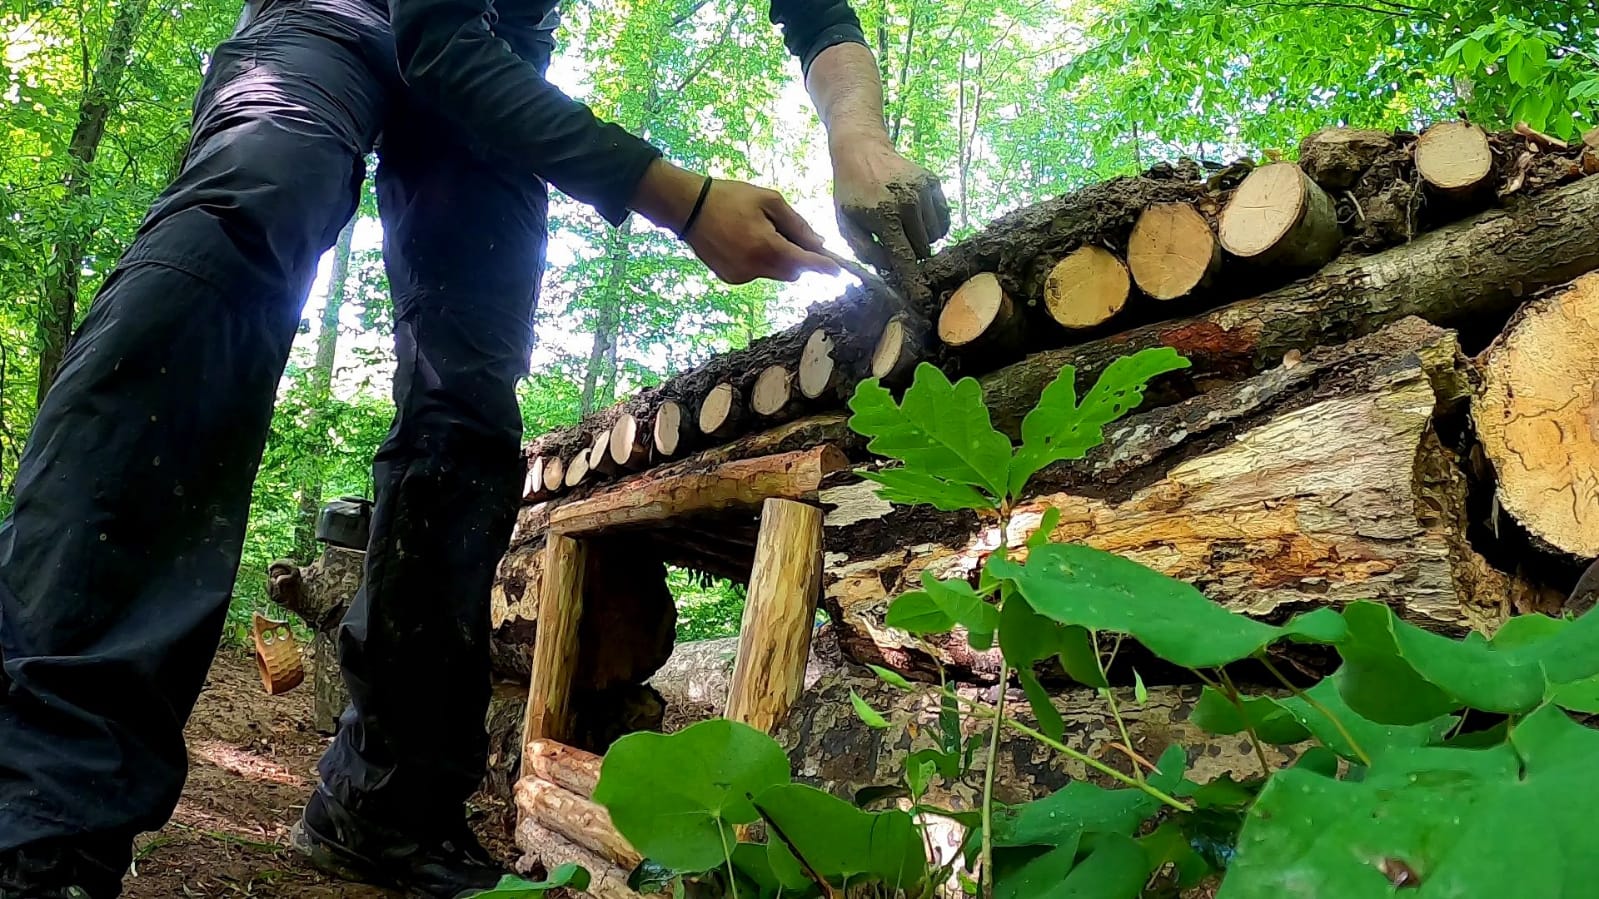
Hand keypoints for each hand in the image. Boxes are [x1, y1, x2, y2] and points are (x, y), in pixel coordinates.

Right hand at [631, 160, 839, 284]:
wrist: (688, 208)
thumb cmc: (731, 197)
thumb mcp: (769, 200)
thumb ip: (796, 223)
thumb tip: (818, 243)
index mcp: (767, 246)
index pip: (805, 263)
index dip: (824, 267)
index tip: (839, 271)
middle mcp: (756, 267)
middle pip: (792, 272)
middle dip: (798, 259)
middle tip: (790, 235)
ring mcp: (742, 276)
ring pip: (774, 274)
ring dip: (779, 260)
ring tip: (761, 234)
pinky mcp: (731, 279)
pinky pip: (757, 274)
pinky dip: (760, 262)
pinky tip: (744, 242)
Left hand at [830, 136, 949, 269]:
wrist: (862, 150)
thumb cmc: (850, 191)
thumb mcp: (845, 223)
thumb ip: (864, 250)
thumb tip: (887, 268)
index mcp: (884, 217)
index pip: (904, 257)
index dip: (913, 281)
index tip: (922, 299)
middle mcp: (908, 204)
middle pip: (922, 250)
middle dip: (911, 253)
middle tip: (896, 241)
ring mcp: (924, 192)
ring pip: (935, 236)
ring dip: (921, 238)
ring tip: (903, 225)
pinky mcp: (934, 183)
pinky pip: (943, 218)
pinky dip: (933, 225)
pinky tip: (916, 217)